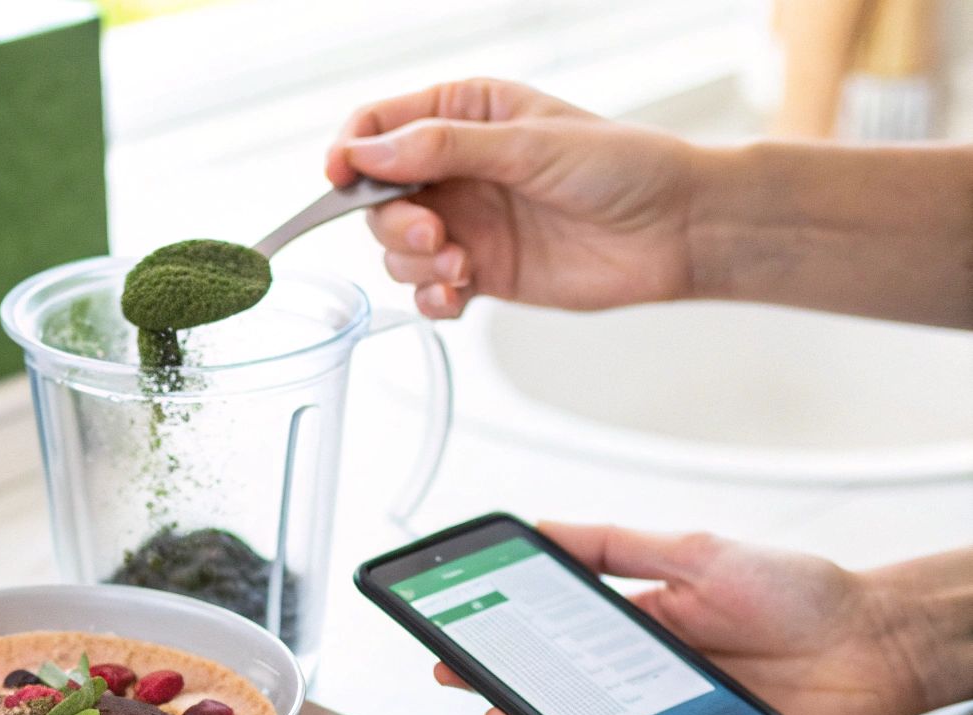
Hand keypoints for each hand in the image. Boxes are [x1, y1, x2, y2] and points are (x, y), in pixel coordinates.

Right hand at [325, 79, 700, 318]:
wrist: (677, 230)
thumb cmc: (621, 167)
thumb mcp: (528, 145)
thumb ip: (444, 148)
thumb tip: (368, 153)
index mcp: (463, 114)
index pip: (378, 126)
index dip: (349, 152)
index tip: (339, 176)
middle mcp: (455, 168)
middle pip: (376, 196)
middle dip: (394, 221)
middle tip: (438, 234)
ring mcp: (466, 222)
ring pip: (395, 248)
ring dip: (416, 263)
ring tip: (464, 267)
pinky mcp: (481, 272)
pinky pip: (427, 290)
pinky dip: (431, 298)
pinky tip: (459, 297)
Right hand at [435, 522, 932, 714]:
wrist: (877, 637)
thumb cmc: (798, 591)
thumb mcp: (693, 551)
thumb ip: (614, 545)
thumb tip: (541, 528)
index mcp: (637, 633)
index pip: (552, 648)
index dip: (500, 653)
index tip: (454, 648)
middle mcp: (649, 685)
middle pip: (565, 708)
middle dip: (514, 707)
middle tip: (482, 697)